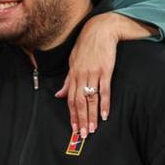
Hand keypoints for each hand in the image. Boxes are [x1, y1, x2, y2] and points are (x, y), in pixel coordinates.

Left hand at [56, 12, 155, 137]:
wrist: (100, 30)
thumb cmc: (86, 46)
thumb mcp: (73, 62)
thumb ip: (67, 81)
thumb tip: (58, 95)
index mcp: (72, 75)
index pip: (70, 100)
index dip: (72, 115)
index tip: (74, 128)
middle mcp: (81, 76)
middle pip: (79, 102)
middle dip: (81, 120)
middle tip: (83, 135)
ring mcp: (93, 74)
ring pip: (90, 99)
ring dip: (91, 116)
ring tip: (93, 129)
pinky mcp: (105, 70)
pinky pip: (104, 90)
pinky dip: (104, 103)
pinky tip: (105, 115)